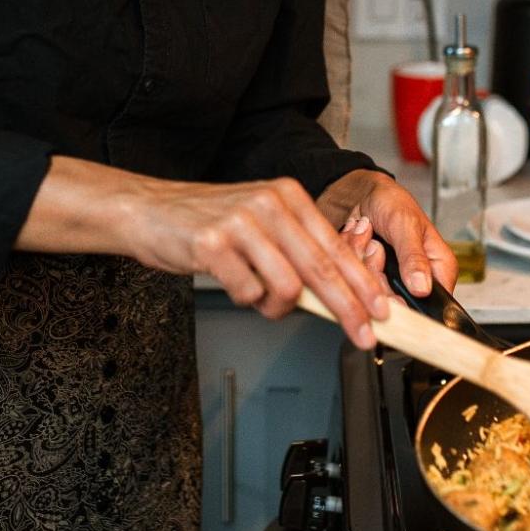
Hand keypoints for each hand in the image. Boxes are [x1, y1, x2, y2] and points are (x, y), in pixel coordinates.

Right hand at [122, 176, 389, 346]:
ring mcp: (241, 221)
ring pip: (286, 285)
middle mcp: (269, 203)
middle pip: (322, 268)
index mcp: (288, 196)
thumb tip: (337, 298)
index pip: (336, 248)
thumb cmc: (206, 222)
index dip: (363, 284)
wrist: (147, 210)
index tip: (382, 313)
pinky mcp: (212, 242)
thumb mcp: (259, 226)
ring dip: (277, 306)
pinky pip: (246, 291)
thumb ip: (295, 252)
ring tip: (258, 297)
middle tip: (363, 334)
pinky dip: (244, 298)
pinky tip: (231, 282)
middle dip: (348, 308)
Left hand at [316, 169, 458, 297]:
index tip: (389, 288)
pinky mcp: (368, 278)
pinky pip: (352, 282)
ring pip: (370, 292)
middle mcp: (416, 279)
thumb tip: (422, 288)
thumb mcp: (406, 224)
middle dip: (376, 272)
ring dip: (361, 259)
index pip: (430, 305)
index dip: (406, 301)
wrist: (360, 193)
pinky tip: (356, 238)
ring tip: (366, 235)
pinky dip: (350, 256)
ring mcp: (390, 280)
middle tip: (375, 245)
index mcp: (437, 268)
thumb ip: (414, 256)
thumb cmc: (391, 201)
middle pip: (394, 302)